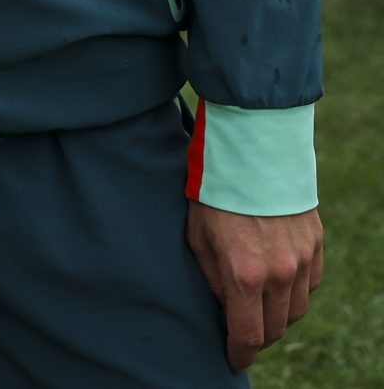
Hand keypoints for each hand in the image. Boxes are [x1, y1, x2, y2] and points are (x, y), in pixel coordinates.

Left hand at [188, 201, 323, 370]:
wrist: (251, 154)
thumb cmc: (214, 195)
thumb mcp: (198, 239)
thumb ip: (213, 280)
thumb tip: (224, 307)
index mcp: (245, 274)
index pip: (248, 334)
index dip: (239, 353)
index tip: (232, 359)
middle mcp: (280, 273)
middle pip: (275, 328)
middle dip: (256, 336)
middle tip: (240, 332)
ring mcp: (303, 260)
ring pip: (296, 310)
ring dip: (277, 315)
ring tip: (257, 306)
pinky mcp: (316, 245)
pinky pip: (311, 285)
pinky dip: (295, 292)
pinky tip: (277, 283)